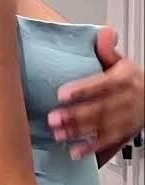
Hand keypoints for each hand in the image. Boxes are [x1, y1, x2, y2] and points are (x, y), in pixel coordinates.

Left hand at [48, 26, 143, 158]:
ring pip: (102, 128)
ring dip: (79, 133)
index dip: (82, 90)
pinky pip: (109, 143)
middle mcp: (128, 100)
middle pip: (100, 109)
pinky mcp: (125, 134)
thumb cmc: (131, 80)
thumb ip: (107, 50)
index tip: (61, 94)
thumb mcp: (121, 62)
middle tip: (53, 118)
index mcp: (125, 79)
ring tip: (59, 134)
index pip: (102, 84)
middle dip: (75, 116)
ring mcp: (127, 120)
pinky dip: (92, 149)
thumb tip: (103, 33)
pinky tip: (75, 151)